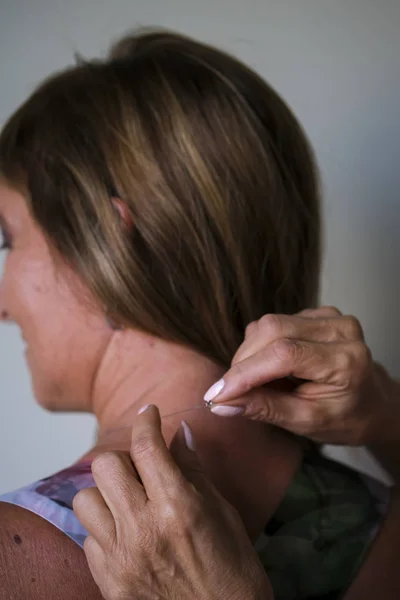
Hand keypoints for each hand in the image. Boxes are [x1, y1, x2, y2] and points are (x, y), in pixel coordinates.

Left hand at [73, 405, 272, 599]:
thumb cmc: (233, 571)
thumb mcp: (222, 511)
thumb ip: (193, 469)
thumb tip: (179, 433)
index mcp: (178, 507)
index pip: (146, 446)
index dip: (145, 421)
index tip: (148, 413)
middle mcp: (143, 529)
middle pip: (105, 464)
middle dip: (124, 456)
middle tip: (142, 466)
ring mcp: (120, 557)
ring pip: (85, 497)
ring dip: (106, 492)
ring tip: (129, 501)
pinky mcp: (107, 580)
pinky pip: (87, 537)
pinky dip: (103, 527)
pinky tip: (126, 533)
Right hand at [204, 306, 391, 445]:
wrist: (371, 405)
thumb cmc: (344, 419)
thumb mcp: (305, 422)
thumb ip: (264, 408)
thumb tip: (221, 403)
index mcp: (345, 361)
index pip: (283, 355)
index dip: (245, 372)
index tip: (217, 394)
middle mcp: (341, 330)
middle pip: (272, 330)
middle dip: (243, 362)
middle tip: (230, 391)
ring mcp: (330, 317)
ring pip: (269, 324)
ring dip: (250, 353)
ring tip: (259, 382)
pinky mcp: (318, 313)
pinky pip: (274, 322)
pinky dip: (261, 345)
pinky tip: (271, 367)